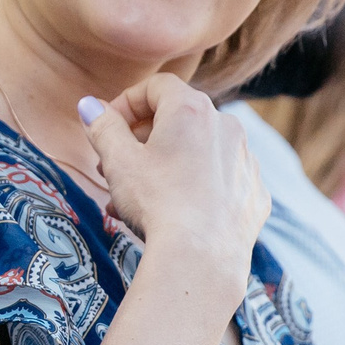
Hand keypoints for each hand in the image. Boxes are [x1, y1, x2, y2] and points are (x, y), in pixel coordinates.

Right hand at [84, 74, 266, 273]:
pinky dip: (199, 188)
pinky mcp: (255, 194)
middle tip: (115, 165)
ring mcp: (246, 161)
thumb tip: (89, 105)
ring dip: (168, 165)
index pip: (156, 87)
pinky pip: (221, 181)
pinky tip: (176, 213)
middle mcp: (227, 126)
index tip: (107, 128)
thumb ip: (103, 127)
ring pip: (199, 152)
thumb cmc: (156, 202)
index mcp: (192, 109)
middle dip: (143, 139)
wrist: (201, 257)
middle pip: (179, 119)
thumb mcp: (118, 161)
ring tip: (138, 198)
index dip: (126, 103)